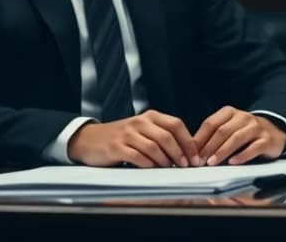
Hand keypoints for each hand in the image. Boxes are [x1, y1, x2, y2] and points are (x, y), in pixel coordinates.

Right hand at [68, 109, 200, 167]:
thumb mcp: (142, 130)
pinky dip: (148, 165)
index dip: (188, 141)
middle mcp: (140, 122)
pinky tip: (153, 170)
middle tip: (187, 165)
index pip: (176, 125)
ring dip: (166, 161)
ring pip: (154, 147)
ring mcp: (127, 134)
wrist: (90, 139)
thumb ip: (161, 135)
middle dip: (180, 153)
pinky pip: (138, 157)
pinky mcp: (117, 147)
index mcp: (150, 116)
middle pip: (167, 136)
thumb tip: (186, 152)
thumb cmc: (121, 137)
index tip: (196, 156)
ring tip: (171, 168)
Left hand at [193, 106, 285, 165]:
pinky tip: (233, 162)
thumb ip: (213, 137)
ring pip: (236, 138)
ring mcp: (256, 127)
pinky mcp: (267, 139)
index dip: (200, 139)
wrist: (274, 133)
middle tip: (200, 161)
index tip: (191, 153)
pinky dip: (242, 155)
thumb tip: (193, 152)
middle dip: (209, 147)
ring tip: (212, 163)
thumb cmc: (245, 133)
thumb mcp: (229, 129)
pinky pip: (253, 147)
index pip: (211, 123)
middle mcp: (243, 117)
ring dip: (222, 151)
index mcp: (230, 112)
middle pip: (222, 131)